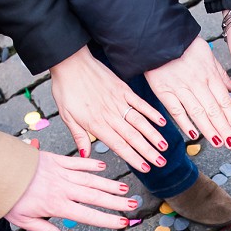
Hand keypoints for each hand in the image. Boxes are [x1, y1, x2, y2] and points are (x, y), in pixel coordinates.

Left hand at [6, 152, 135, 230]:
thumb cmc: (7, 197)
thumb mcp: (23, 220)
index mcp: (56, 205)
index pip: (88, 215)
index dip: (107, 219)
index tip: (122, 223)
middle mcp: (63, 188)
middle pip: (95, 196)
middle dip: (116, 201)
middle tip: (133, 205)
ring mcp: (61, 172)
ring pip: (90, 179)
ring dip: (109, 184)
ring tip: (125, 189)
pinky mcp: (55, 160)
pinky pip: (77, 162)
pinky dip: (91, 163)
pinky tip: (103, 167)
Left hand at [50, 46, 168, 172]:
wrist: (70, 62)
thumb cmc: (66, 90)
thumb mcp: (67, 116)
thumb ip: (79, 136)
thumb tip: (85, 156)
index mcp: (96, 124)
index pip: (118, 145)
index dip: (133, 158)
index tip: (145, 168)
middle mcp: (110, 115)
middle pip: (133, 137)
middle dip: (148, 151)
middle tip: (161, 162)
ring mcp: (118, 101)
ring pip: (139, 122)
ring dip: (153, 135)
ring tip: (164, 147)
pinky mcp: (123, 89)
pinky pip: (140, 103)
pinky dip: (151, 112)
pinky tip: (161, 122)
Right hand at [144, 39, 230, 149]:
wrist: (159, 36)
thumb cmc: (185, 46)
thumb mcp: (208, 56)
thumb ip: (221, 75)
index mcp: (209, 74)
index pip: (224, 100)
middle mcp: (197, 82)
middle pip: (213, 109)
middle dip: (224, 128)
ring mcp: (180, 87)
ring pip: (197, 112)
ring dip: (209, 130)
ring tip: (218, 143)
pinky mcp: (164, 91)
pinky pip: (176, 110)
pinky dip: (185, 123)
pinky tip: (194, 135)